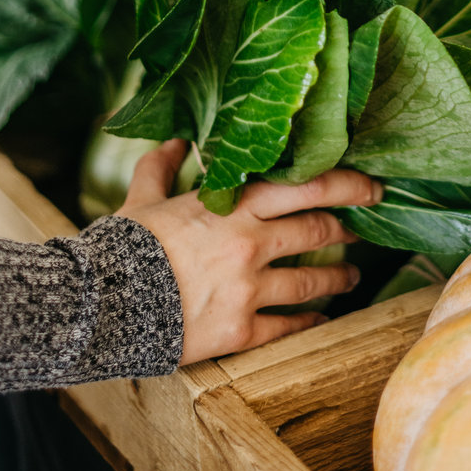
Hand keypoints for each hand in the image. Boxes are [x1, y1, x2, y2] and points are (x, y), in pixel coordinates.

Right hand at [118, 140, 381, 363]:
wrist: (100, 305)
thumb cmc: (121, 247)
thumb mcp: (142, 199)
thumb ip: (162, 167)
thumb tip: (174, 140)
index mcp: (232, 205)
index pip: (307, 186)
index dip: (347, 185)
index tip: (370, 186)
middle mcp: (250, 242)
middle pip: (318, 230)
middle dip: (346, 230)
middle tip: (361, 231)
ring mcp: (249, 288)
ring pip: (312, 280)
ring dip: (338, 278)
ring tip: (351, 278)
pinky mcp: (240, 330)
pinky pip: (289, 326)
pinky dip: (310, 322)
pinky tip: (321, 319)